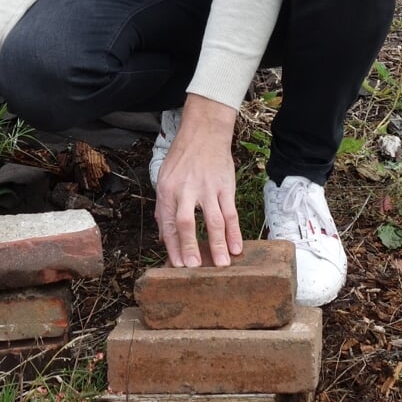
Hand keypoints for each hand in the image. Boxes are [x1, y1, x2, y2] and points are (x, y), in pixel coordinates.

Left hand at [154, 96, 243, 267]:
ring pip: (213, 221)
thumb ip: (164, 207)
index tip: (177, 265)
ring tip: (222, 265)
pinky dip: (234, 231)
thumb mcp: (165, 178)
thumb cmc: (182, 158)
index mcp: (167, 190)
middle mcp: (186, 190)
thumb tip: (164, 237)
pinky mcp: (225, 186)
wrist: (204, 132)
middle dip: (190, 247)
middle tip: (194, 269)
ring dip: (218, 245)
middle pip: (186, 223)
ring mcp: (207, 188)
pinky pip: (231, 212)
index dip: (172, 246)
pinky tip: (237, 247)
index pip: (167, 223)